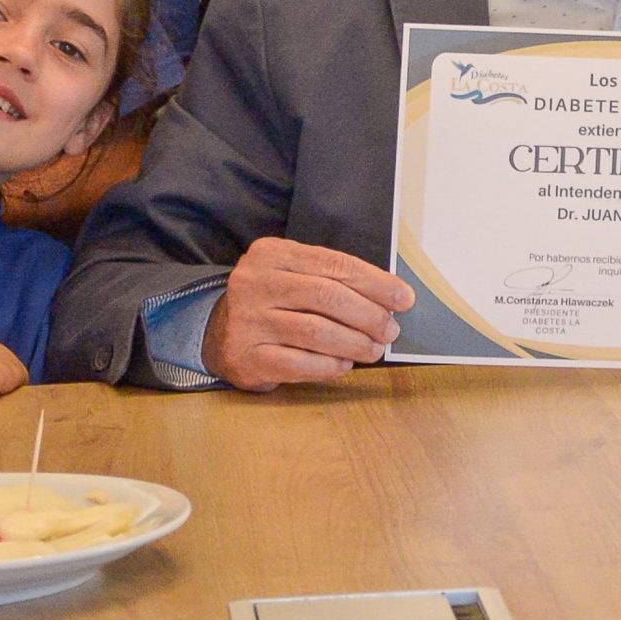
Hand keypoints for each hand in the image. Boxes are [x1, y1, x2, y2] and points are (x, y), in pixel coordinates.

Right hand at [202, 237, 415, 389]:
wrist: (216, 333)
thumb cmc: (272, 302)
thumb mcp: (295, 275)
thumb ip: (334, 280)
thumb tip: (391, 299)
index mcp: (272, 253)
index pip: (335, 264)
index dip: (376, 283)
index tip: (404, 299)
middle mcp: (255, 282)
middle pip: (327, 296)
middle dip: (368, 315)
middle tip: (390, 330)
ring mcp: (247, 320)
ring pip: (315, 331)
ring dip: (354, 343)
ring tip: (373, 350)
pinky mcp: (245, 356)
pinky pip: (298, 363)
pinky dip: (328, 366)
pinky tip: (343, 365)